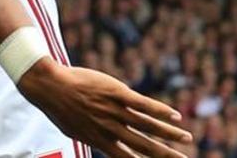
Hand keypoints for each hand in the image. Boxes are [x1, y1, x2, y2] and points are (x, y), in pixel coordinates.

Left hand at [18, 59, 191, 156]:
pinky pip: (143, 104)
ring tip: (187, 138)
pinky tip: (175, 116)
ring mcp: (114, 110)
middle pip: (145, 146)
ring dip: (170, 133)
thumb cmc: (60, 108)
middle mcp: (111, 129)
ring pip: (148, 125)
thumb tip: (103, 146)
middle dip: (166, 155)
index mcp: (101, 141)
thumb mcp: (75, 131)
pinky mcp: (116, 93)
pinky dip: (160, 110)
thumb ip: (93, 138)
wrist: (49, 85)